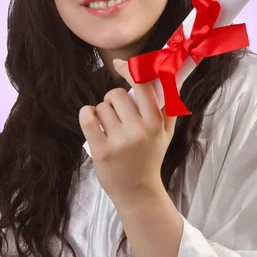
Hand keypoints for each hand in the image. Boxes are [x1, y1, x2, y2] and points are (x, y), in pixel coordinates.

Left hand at [78, 58, 178, 206]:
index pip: (142, 85)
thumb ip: (168, 105)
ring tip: (109, 127)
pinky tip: (92, 121)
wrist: (137, 191)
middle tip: (118, 114)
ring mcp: (119, 142)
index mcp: (155, 123)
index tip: (120, 64)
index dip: (129, 69)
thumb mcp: (166, 133)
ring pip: (101, 107)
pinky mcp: (101, 151)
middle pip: (116, 94)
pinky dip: (86, 115)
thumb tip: (169, 76)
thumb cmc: (151, 157)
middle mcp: (138, 131)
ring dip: (102, 112)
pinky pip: (87, 118)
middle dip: (114, 100)